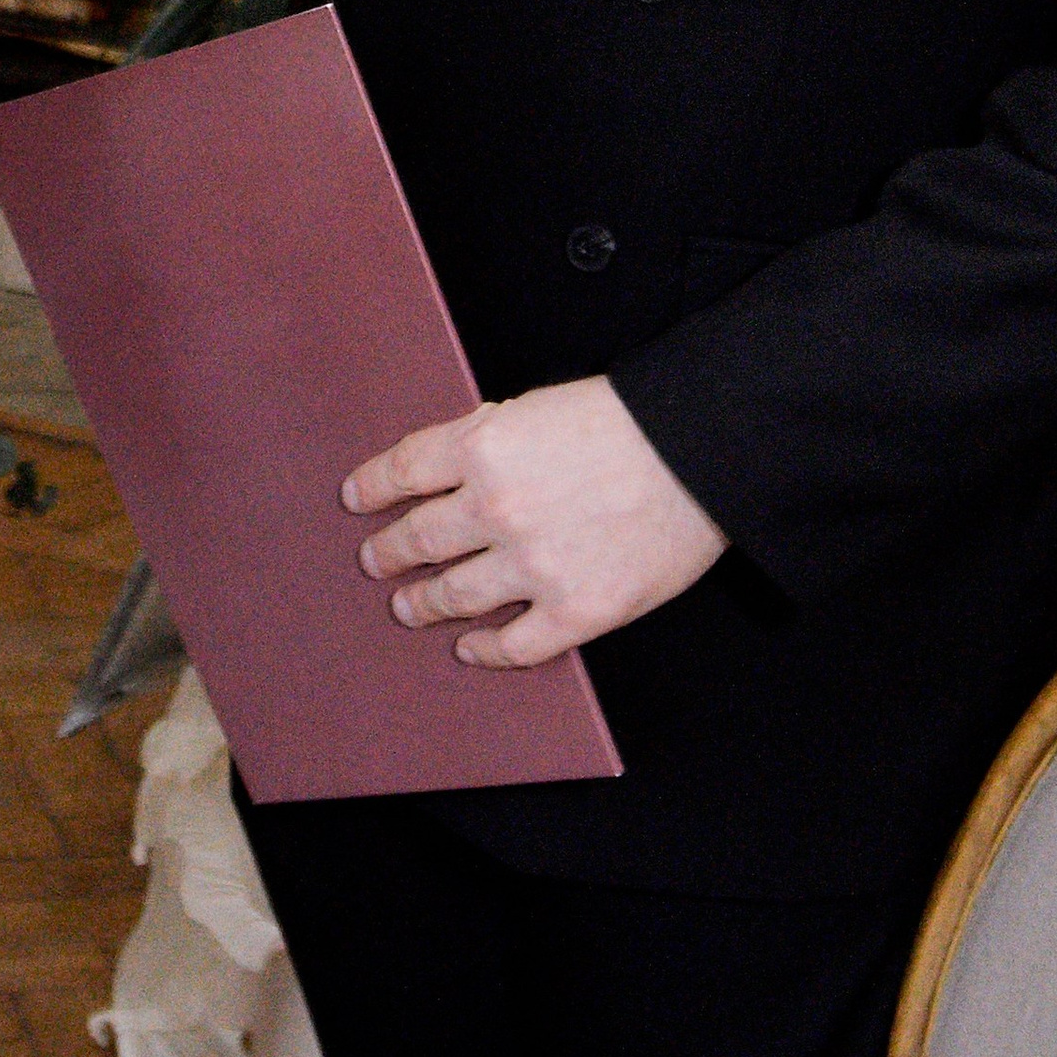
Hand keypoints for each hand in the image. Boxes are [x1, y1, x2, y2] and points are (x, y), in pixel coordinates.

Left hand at [344, 374, 726, 665]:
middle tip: (373, 560)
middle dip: (386, 551)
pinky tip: (470, 647)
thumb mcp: (539, 407)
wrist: (700, 453)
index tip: (355, 499)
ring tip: (407, 606)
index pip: (402, 470)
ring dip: (421, 602)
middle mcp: (496, 508)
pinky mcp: (574, 611)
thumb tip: (447, 466)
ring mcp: (533, 566)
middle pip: (417, 538)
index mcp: (483, 447)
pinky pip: (511, 645)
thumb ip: (488, 436)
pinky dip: (482, 650)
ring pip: (452, 595)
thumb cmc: (629, 423)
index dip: (370, 487)